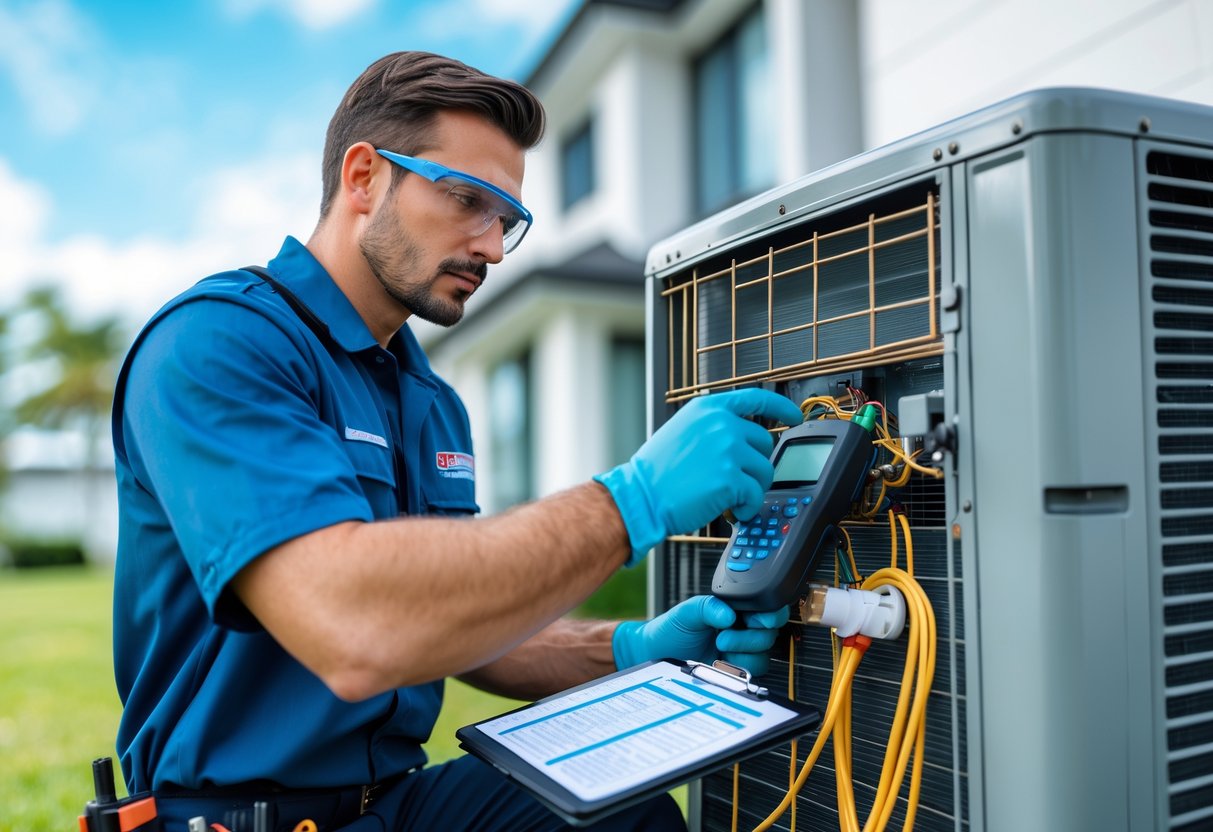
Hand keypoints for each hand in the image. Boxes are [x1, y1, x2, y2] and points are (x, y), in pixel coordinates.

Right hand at [594, 388, 801, 564]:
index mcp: (709, 408)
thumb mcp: (681, 431)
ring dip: (752, 488)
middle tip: (736, 481)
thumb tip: (742, 440)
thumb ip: (712, 428)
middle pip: (764, 443)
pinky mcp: (731, 478)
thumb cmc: (656, 472)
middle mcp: (721, 423)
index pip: (757, 398)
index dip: (781, 407)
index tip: (793, 416)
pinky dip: (747, 508)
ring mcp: (728, 449)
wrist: (641, 496)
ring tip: (730, 497)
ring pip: (764, 471)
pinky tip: (730, 510)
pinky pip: (756, 496)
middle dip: (754, 465)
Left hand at [612, 595, 789, 677]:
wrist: (655, 656)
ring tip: (718, 648)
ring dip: (741, 653)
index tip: (755, 619)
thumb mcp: (688, 611)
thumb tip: (729, 614)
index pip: (767, 608)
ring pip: (763, 655)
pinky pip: (752, 672)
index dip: (769, 614)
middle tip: (723, 636)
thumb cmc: (670, 630)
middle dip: (748, 637)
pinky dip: (737, 668)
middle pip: (770, 634)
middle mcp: (742, 629)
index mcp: (735, 609)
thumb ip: (709, 606)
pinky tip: (720, 663)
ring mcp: (740, 651)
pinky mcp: (736, 671)